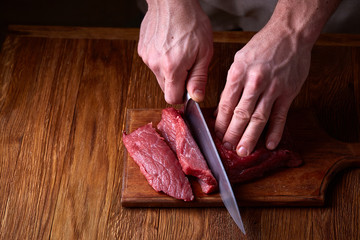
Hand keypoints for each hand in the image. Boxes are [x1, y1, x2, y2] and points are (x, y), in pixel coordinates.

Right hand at [138, 0, 212, 103]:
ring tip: (178, 52)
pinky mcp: (142, 49)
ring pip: (159, 75)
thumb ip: (199, 78)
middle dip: (177, 82)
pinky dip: (161, 59)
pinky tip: (169, 45)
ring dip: (169, 70)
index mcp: (172, 68)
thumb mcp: (204, 53)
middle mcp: (156, 65)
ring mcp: (147, 57)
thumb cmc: (191, 22)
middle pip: (165, 88)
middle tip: (187, 64)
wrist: (173, 1)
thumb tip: (196, 97)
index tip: (188, 88)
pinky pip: (153, 63)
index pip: (171, 98)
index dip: (181, 96)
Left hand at [215, 24, 311, 156]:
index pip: (226, 104)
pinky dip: (275, 132)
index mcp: (238, 74)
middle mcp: (254, 83)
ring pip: (259, 118)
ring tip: (243, 151)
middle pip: (240, 114)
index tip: (217, 134)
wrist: (289, 34)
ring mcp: (272, 89)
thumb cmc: (262, 46)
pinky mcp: (288, 93)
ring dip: (250, 137)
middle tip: (227, 147)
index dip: (221, 122)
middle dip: (232, 134)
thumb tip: (221, 109)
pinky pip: (280, 116)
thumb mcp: (239, 60)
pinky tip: (269, 144)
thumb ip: (231, 85)